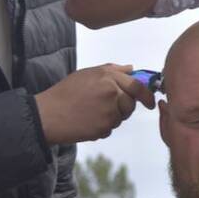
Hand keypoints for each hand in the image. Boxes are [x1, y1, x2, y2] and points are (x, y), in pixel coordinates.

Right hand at [34, 64, 153, 143]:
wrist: (48, 115)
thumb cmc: (65, 93)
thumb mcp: (87, 73)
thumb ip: (112, 70)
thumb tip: (132, 69)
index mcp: (108, 77)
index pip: (137, 86)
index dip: (147, 96)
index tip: (150, 103)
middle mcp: (111, 92)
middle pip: (130, 104)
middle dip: (123, 107)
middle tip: (104, 106)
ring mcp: (109, 111)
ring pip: (121, 117)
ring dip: (111, 117)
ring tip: (90, 112)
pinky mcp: (103, 128)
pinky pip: (110, 128)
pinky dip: (101, 127)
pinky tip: (86, 121)